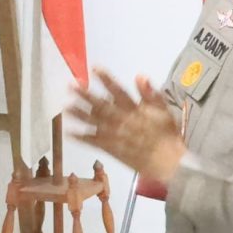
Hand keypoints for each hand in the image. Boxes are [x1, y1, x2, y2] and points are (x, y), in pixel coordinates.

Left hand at [69, 70, 188, 186]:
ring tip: (65, 107)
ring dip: (79, 114)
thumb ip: (150, 93)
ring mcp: (115, 136)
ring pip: (94, 123)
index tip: (94, 69)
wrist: (168, 163)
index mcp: (135, 109)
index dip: (106, 79)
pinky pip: (94, 142)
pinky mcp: (111, 149)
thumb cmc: (167, 135)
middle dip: (85, 95)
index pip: (118, 91)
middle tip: (71, 86)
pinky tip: (69, 132)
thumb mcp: (164, 110)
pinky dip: (81, 138)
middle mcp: (122, 120)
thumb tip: (139, 75)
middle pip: (101, 106)